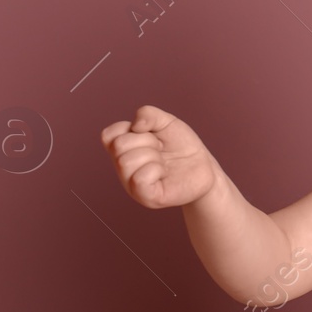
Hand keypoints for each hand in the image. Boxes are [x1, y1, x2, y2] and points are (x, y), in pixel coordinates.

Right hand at [100, 105, 217, 209]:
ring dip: (153, 156)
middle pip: (119, 146)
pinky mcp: (147, 197)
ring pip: (127, 161)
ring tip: (164, 162)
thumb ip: (148, 114)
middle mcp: (122, 169)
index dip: (131, 129)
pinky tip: (164, 173)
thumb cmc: (180, 146)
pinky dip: (156, 170)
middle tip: (160, 149)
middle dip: (147, 141)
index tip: (149, 134)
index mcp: (122, 151)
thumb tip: (135, 125)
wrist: (203, 166)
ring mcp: (132, 185)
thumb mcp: (166, 122)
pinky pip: (139, 179)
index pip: (108, 135)